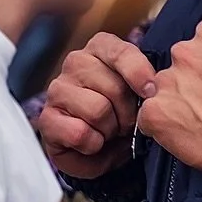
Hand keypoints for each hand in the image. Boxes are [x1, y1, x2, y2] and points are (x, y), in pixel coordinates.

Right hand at [38, 34, 156, 178]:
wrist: (100, 152)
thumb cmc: (122, 116)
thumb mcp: (139, 95)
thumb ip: (146, 82)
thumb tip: (154, 87)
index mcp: (101, 49)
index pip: (121, 52)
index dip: (139, 74)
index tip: (151, 93)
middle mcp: (76, 62)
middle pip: (114, 87)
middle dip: (128, 113)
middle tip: (126, 122)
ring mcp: (57, 89)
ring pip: (97, 110)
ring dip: (110, 130)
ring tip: (109, 131)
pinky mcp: (46, 118)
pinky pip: (79, 133)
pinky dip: (93, 144)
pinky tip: (92, 142)